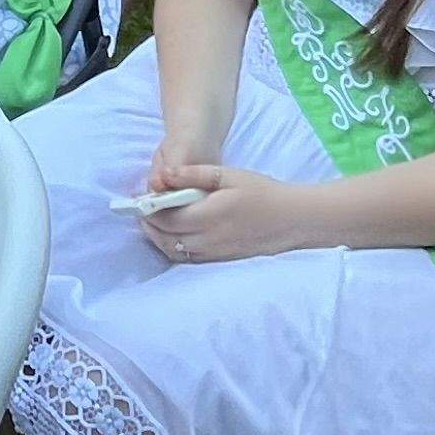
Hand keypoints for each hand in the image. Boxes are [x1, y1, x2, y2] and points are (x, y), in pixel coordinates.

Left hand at [135, 162, 311, 264]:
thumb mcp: (228, 174)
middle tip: (143, 210)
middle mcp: (210, 239)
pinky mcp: (221, 260)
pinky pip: (188, 259)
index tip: (141, 199)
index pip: (166, 218)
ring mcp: (215, 253)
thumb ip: (193, 174)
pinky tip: (175, 234)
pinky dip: (174, 248)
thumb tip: (163, 174)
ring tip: (154, 222)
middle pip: (166, 237)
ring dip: (159, 238)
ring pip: (174, 252)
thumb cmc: (261, 192)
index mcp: (210, 215)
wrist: (293, 219)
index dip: (148, 210)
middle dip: (149, 224)